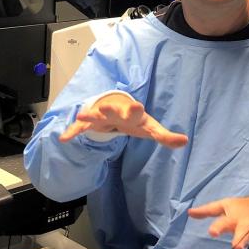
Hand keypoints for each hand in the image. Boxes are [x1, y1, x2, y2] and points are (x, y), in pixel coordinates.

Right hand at [58, 92, 188, 147]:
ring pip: (95, 116)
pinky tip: (64, 138)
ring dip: (89, 116)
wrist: (115, 110)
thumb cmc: (135, 121)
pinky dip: (72, 132)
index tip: (137, 107)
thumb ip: (166, 136)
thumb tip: (184, 141)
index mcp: (132, 114)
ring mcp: (101, 117)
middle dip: (110, 109)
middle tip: (105, 107)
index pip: (136, 112)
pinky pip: (80, 129)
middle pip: (114, 111)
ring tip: (81, 114)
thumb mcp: (150, 128)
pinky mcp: (90, 124)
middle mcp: (116, 113)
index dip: (137, 110)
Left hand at [188, 189, 248, 248]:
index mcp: (233, 217)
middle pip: (243, 232)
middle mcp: (246, 224)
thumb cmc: (241, 207)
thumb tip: (189, 213)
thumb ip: (207, 211)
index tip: (212, 233)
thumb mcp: (224, 205)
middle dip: (241, 239)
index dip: (218, 227)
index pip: (223, 222)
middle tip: (237, 247)